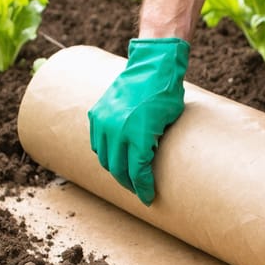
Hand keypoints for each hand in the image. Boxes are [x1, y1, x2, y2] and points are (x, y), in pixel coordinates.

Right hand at [88, 38, 189, 204]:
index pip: (137, 173)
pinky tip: (113, 157)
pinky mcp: (97, 114)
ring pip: (104, 158)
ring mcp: (104, 122)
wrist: (152, 66)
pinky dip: (104, 153)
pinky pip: (96, 142)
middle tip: (138, 191)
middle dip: (129, 184)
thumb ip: (155, 145)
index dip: (143, 189)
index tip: (148, 198)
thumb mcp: (168, 124)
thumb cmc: (167, 95)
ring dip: (114, 170)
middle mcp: (117, 131)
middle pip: (118, 169)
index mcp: (138, 136)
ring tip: (125, 176)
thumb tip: (150, 164)